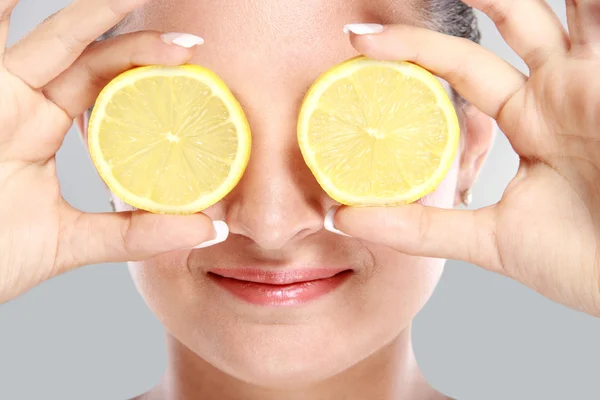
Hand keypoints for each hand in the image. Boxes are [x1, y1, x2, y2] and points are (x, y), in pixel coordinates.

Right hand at [0, 0, 215, 303]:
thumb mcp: (71, 241)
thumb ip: (135, 233)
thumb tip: (210, 230)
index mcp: (39, 127)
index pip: (99, 79)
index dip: (143, 62)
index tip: (193, 55)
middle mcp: (15, 103)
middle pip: (77, 49)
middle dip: (122, 26)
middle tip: (181, 32)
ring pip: (41, 36)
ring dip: (85, 12)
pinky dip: (4, 9)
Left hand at [335, 0, 599, 315]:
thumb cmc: (583, 263)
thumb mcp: (491, 240)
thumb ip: (420, 227)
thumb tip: (339, 218)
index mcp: (529, 119)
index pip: (460, 67)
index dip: (411, 48)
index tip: (355, 41)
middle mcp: (560, 91)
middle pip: (511, 20)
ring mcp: (595, 80)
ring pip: (561, 7)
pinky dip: (587, 3)